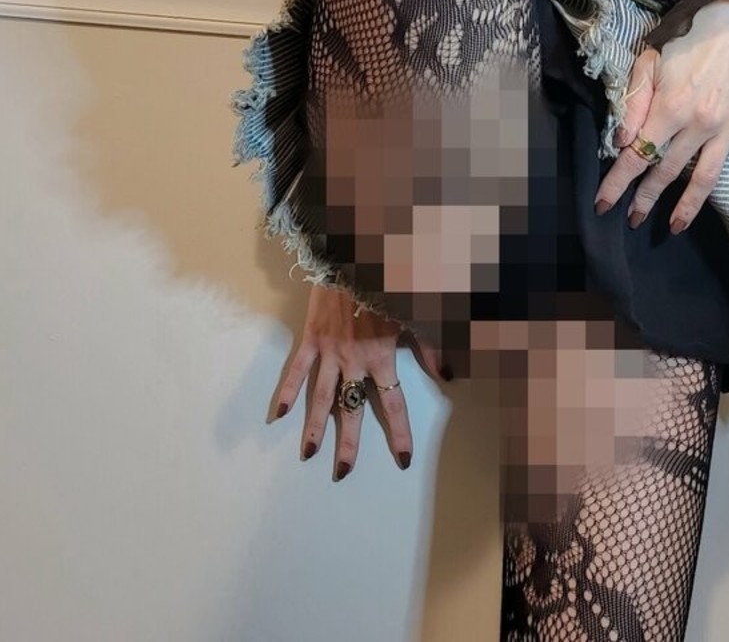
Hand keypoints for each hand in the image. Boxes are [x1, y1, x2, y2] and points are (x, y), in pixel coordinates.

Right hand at [272, 285, 444, 479]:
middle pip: (351, 409)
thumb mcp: (415, 314)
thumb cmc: (390, 284)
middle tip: (343, 473)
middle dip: (348, 443)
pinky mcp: (311, 338)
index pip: (393, 405)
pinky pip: (297, 369)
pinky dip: (288, 391)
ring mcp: (329, 351)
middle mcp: (354, 361)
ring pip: (320, 397)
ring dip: (315, 427)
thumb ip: (431, 348)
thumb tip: (449, 375)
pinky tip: (279, 415)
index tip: (403, 459)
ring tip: (309, 455)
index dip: (399, 433)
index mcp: (383, 358)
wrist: (357, 257)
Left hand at [594, 0, 728, 232]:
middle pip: (668, 171)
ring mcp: (728, 128)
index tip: (603, 205)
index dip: (618, 182)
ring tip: (675, 227)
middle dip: (646, 198)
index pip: (638, 155)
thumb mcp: (648, 61)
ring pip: (707, 176)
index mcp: (670, 108)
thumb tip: (623, 142)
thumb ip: (635, 104)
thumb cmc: (686, 37)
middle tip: (633, 220)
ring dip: (689, 205)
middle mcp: (699, 125)